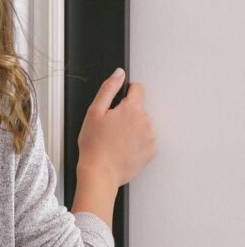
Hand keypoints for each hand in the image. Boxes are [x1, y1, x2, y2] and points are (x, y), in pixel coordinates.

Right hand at [77, 69, 155, 188]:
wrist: (100, 172)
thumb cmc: (94, 144)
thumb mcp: (94, 111)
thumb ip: (108, 88)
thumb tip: (119, 74)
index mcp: (132, 109)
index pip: (138, 89)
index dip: (126, 93)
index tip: (118, 102)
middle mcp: (145, 122)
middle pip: (138, 109)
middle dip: (126, 114)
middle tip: (110, 126)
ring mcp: (150, 138)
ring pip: (141, 125)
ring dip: (131, 128)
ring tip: (114, 139)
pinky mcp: (151, 152)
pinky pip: (144, 140)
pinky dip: (135, 142)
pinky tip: (121, 148)